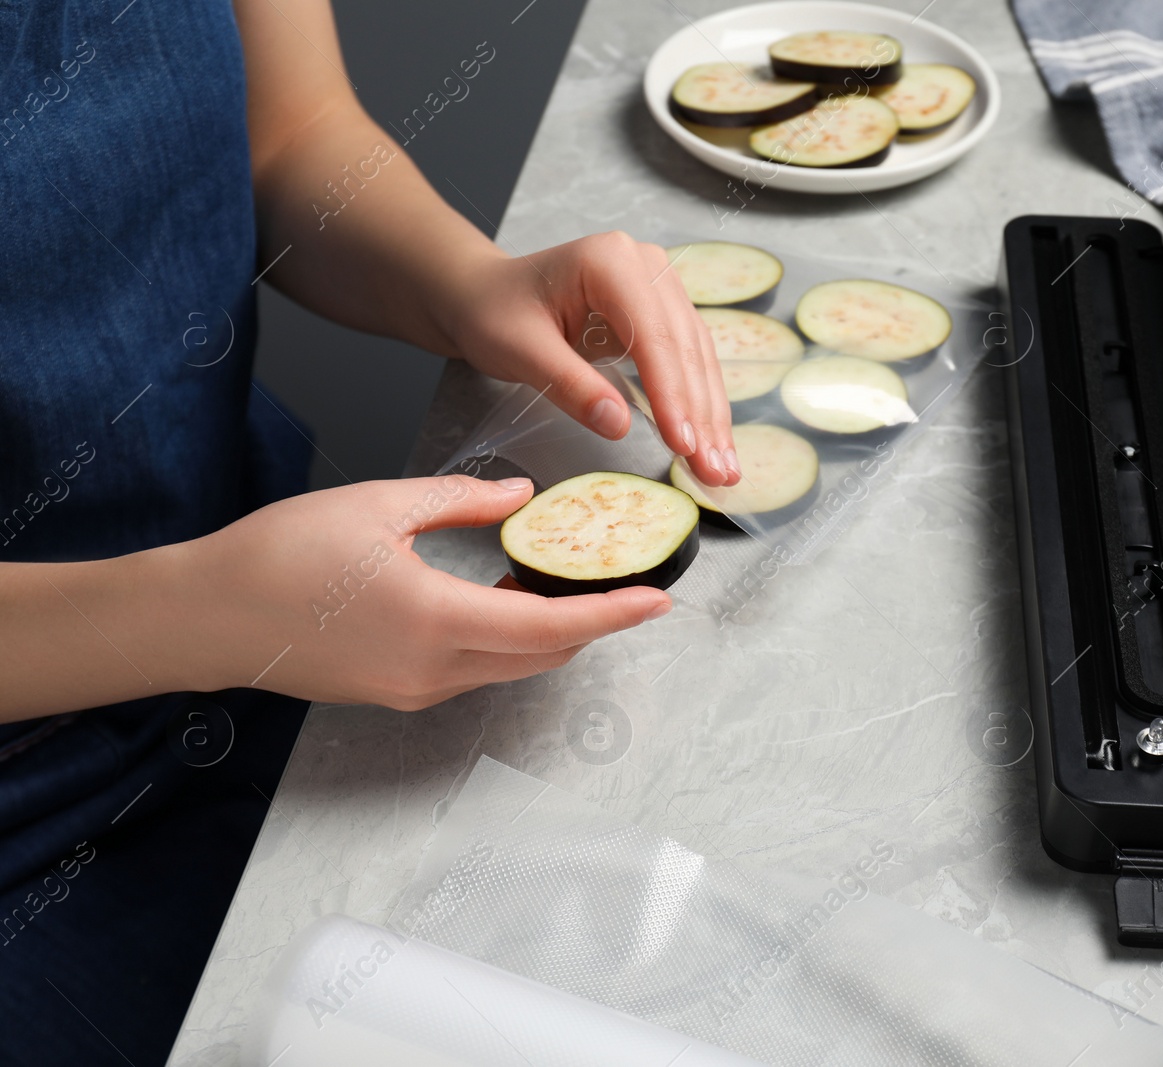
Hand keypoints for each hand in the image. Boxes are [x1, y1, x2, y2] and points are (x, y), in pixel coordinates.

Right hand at [168, 476, 671, 710]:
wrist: (206, 617)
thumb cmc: (278, 556)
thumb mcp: (379, 505)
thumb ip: (459, 500)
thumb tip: (520, 498)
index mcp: (437, 621)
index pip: (552, 625)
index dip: (612, 615)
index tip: (658, 602)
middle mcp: (434, 669)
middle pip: (543, 655)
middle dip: (592, 624)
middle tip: (623, 586)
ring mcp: (415, 689)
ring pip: (510, 666)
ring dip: (548, 632)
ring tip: (564, 583)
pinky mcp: (395, 692)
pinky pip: (474, 670)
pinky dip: (505, 640)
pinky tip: (501, 599)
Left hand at [442, 232, 739, 485]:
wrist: (485, 295)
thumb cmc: (494, 315)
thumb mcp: (520, 351)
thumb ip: (571, 385)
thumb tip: (620, 426)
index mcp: (610, 261)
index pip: (653, 336)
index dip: (672, 395)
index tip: (683, 446)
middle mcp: (646, 265)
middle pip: (684, 349)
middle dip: (701, 416)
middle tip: (716, 472)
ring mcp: (659, 286)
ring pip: (697, 358)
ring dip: (711, 417)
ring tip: (723, 469)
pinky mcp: (662, 312)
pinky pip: (689, 362)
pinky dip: (700, 405)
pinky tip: (711, 443)